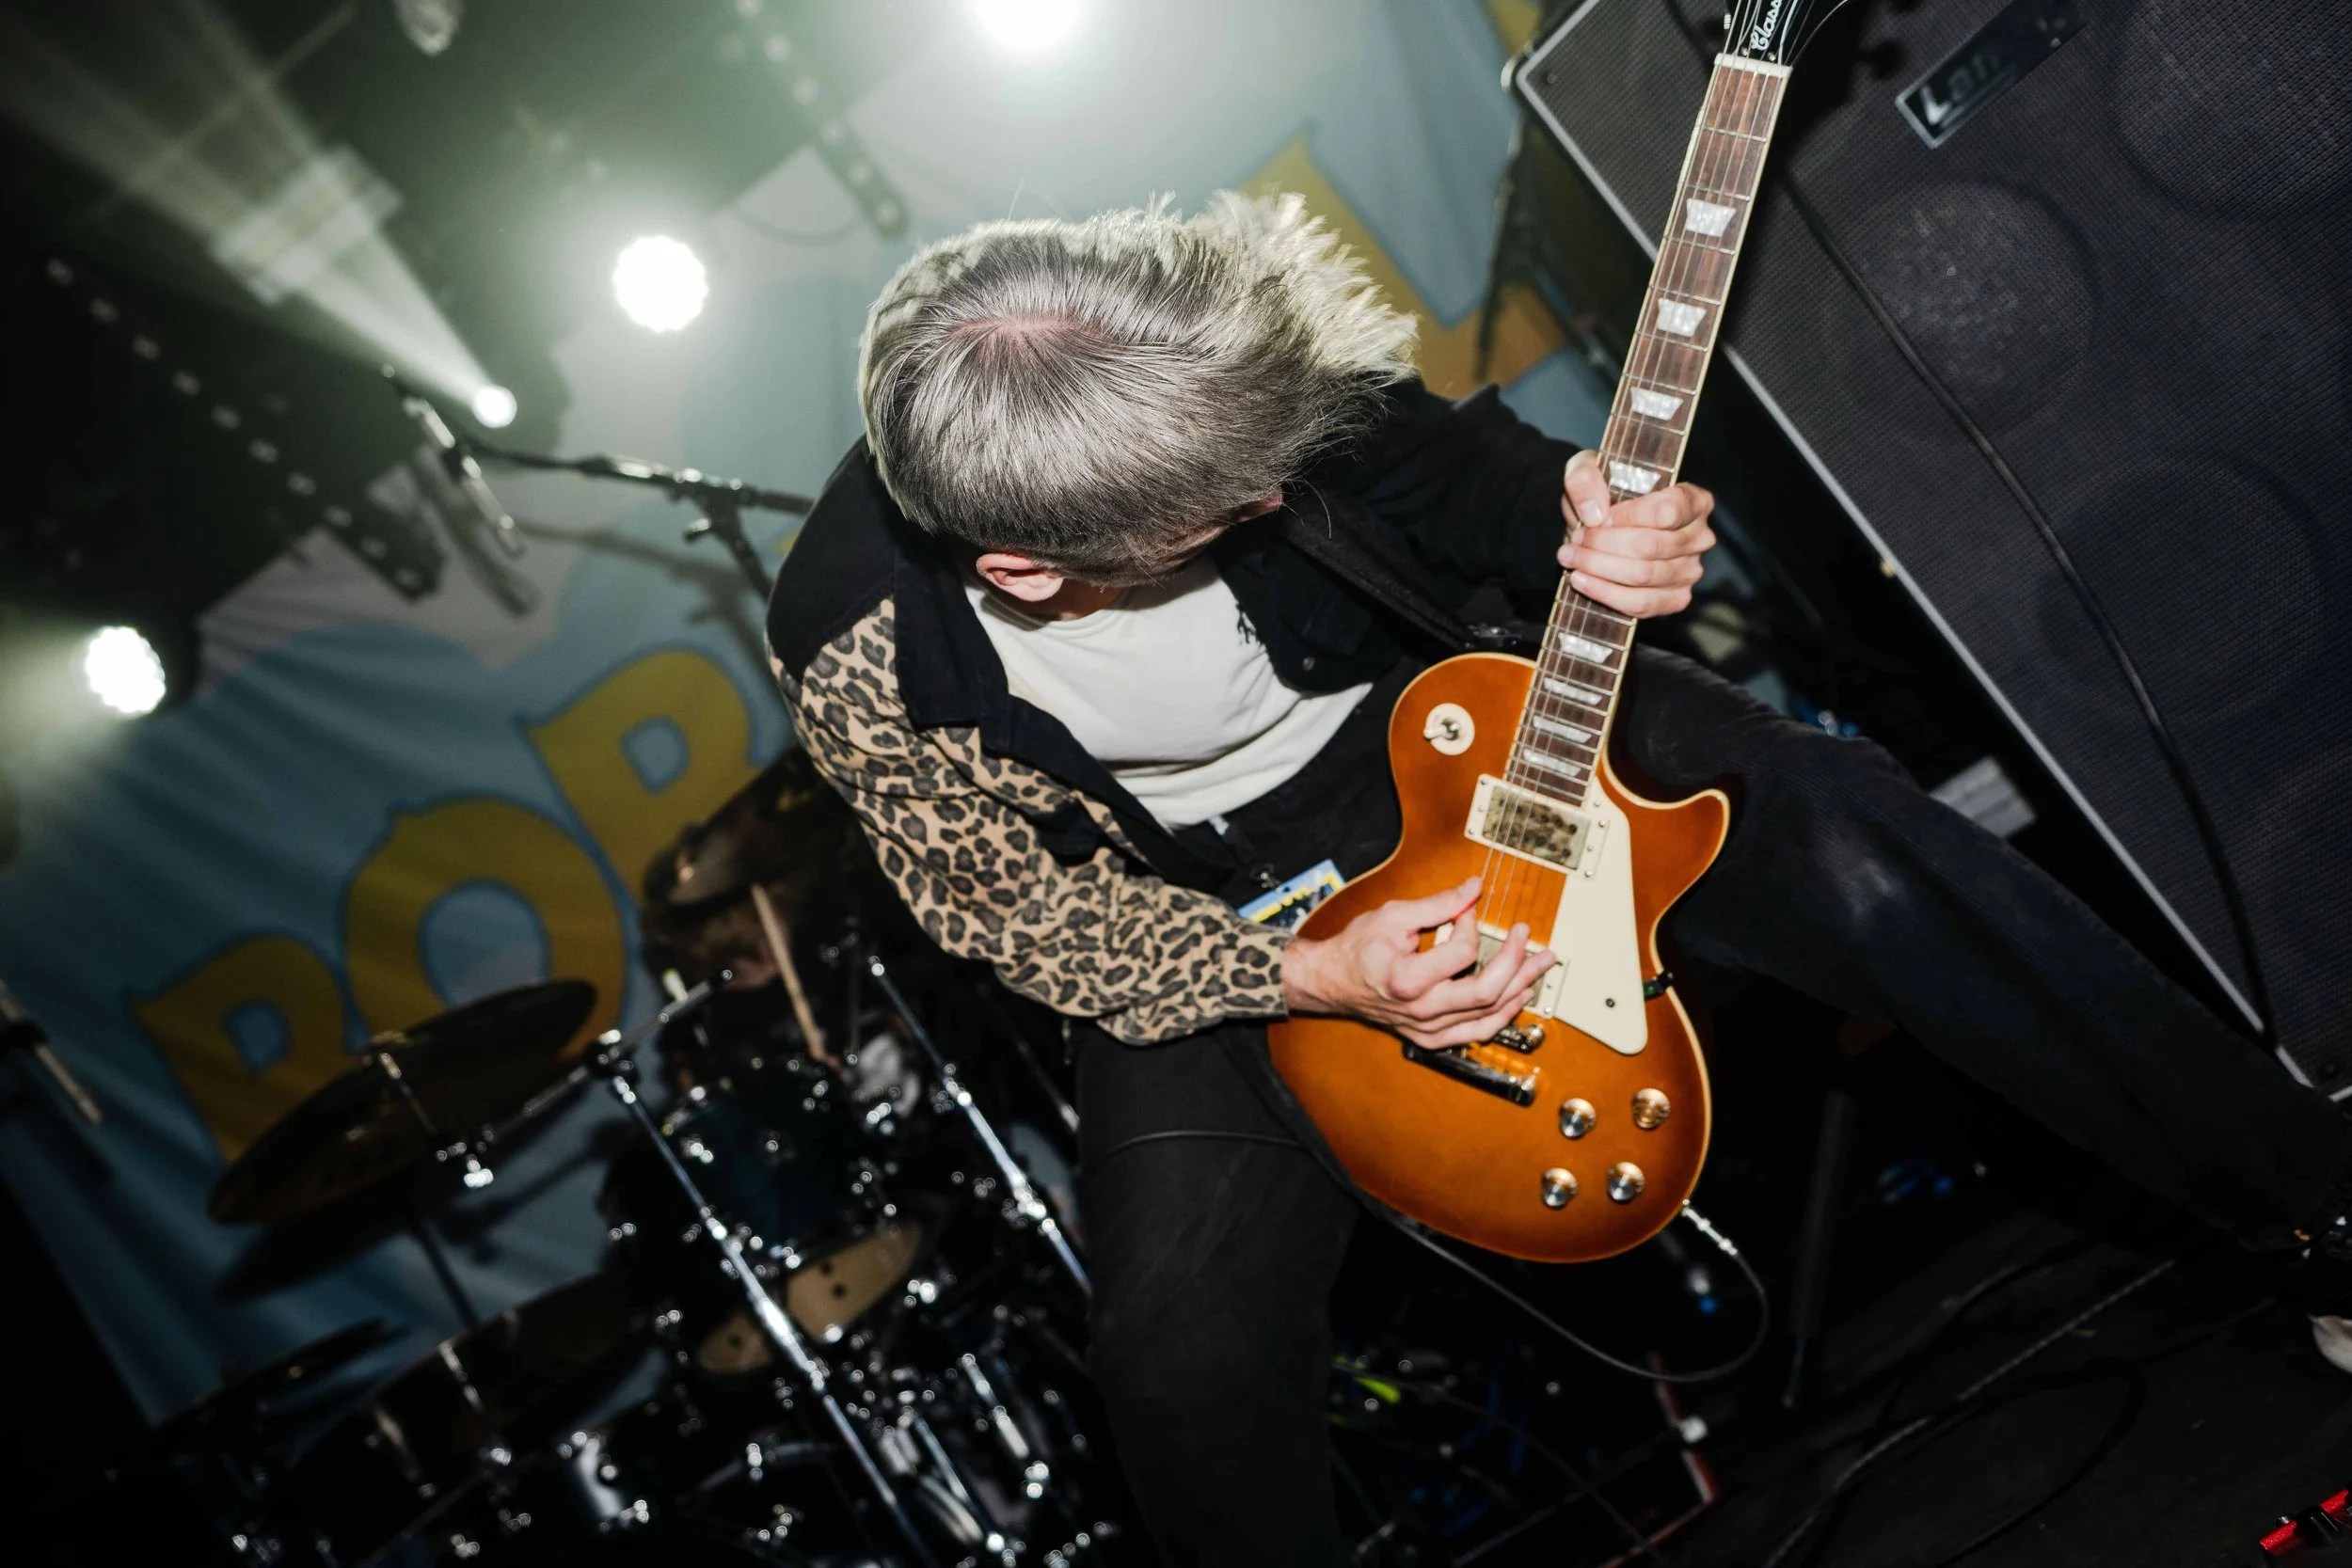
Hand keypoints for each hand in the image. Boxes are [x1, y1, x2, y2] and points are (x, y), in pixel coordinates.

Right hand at [1282, 877, 1555, 1049]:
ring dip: (1520, 988)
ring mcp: (1428, 1029)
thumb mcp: (1392, 916)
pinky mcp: (1432, 1037)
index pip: (1463, 953)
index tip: (1467, 909)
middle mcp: (1421, 1010)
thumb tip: (1473, 889)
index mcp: (1408, 980)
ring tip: (1540, 966)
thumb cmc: (1358, 949)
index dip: (1471, 924)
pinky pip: (1478, 1032)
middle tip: (1527, 936)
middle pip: (1487, 991)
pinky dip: (1503, 1014)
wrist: (1333, 983)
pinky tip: (1519, 995)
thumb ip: (1437, 904)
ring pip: (1489, 1016)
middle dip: (1516, 961)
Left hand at [1556, 449, 1716, 617]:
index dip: (1627, 517)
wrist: (1602, 523)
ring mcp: (1690, 571)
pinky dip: (1605, 594)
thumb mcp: (1588, 469)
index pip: (1666, 511)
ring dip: (1598, 568)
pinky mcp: (1674, 599)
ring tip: (1570, 558)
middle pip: (1650, 546)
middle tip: (1575, 540)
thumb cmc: (1604, 492)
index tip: (1596, 519)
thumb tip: (1595, 514)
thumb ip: (1585, 477)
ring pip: (1642, 576)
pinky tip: (1581, 580)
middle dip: (1603, 545)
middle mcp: (1700, 537)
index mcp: (1694, 500)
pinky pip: (1640, 604)